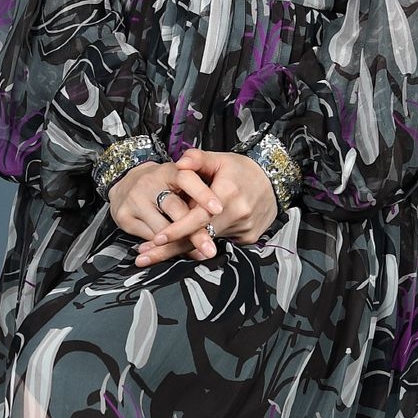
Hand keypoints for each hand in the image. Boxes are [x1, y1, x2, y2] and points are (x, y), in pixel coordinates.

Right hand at [107, 161, 222, 262]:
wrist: (126, 182)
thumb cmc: (163, 183)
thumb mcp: (180, 175)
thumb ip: (200, 184)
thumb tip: (220, 208)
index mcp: (169, 170)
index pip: (186, 178)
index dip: (203, 194)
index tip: (218, 209)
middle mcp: (150, 183)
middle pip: (175, 209)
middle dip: (195, 231)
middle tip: (211, 248)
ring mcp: (135, 199)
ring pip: (161, 228)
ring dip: (181, 243)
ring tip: (199, 255)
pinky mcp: (124, 216)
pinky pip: (147, 236)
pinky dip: (162, 248)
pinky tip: (174, 253)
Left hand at [135, 149, 278, 266]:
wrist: (274, 181)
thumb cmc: (242, 170)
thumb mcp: (220, 159)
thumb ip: (198, 159)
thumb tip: (179, 161)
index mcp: (226, 194)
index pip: (197, 218)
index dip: (175, 230)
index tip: (154, 239)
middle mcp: (236, 214)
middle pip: (198, 238)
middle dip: (169, 250)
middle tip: (143, 258)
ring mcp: (244, 229)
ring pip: (208, 243)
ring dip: (184, 249)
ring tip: (154, 254)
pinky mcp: (248, 238)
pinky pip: (221, 243)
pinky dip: (204, 245)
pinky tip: (188, 247)